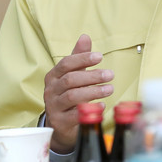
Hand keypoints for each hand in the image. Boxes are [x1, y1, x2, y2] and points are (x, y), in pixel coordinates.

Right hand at [43, 34, 113, 152]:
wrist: (60, 124)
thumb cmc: (69, 94)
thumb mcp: (73, 74)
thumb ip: (79, 57)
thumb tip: (85, 36)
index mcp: (53, 76)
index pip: (66, 63)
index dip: (83, 59)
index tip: (100, 56)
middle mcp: (50, 90)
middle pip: (70, 80)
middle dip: (92, 76)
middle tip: (110, 74)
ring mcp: (54, 107)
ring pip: (72, 96)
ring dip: (93, 91)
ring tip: (110, 89)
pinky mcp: (60, 122)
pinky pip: (75, 115)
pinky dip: (89, 109)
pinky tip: (102, 105)